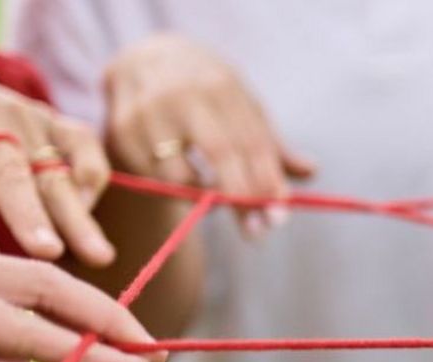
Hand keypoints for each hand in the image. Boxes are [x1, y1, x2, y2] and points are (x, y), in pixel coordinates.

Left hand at [0, 52, 113, 263]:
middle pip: (9, 172)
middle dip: (30, 214)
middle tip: (48, 253)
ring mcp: (25, 116)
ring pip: (53, 169)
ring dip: (76, 213)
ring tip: (98, 255)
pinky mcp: (55, 118)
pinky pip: (82, 144)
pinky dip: (91, 175)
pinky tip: (90, 211)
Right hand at [103, 34, 314, 236]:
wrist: (144, 59)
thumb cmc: (205, 89)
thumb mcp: (241, 104)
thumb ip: (271, 142)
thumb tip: (310, 171)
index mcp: (220, 83)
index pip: (251, 140)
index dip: (268, 181)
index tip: (279, 214)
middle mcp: (183, 93)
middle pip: (220, 154)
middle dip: (243, 197)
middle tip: (258, 230)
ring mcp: (148, 112)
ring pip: (182, 177)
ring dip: (205, 199)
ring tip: (216, 200)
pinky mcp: (122, 132)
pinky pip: (154, 180)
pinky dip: (176, 192)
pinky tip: (186, 184)